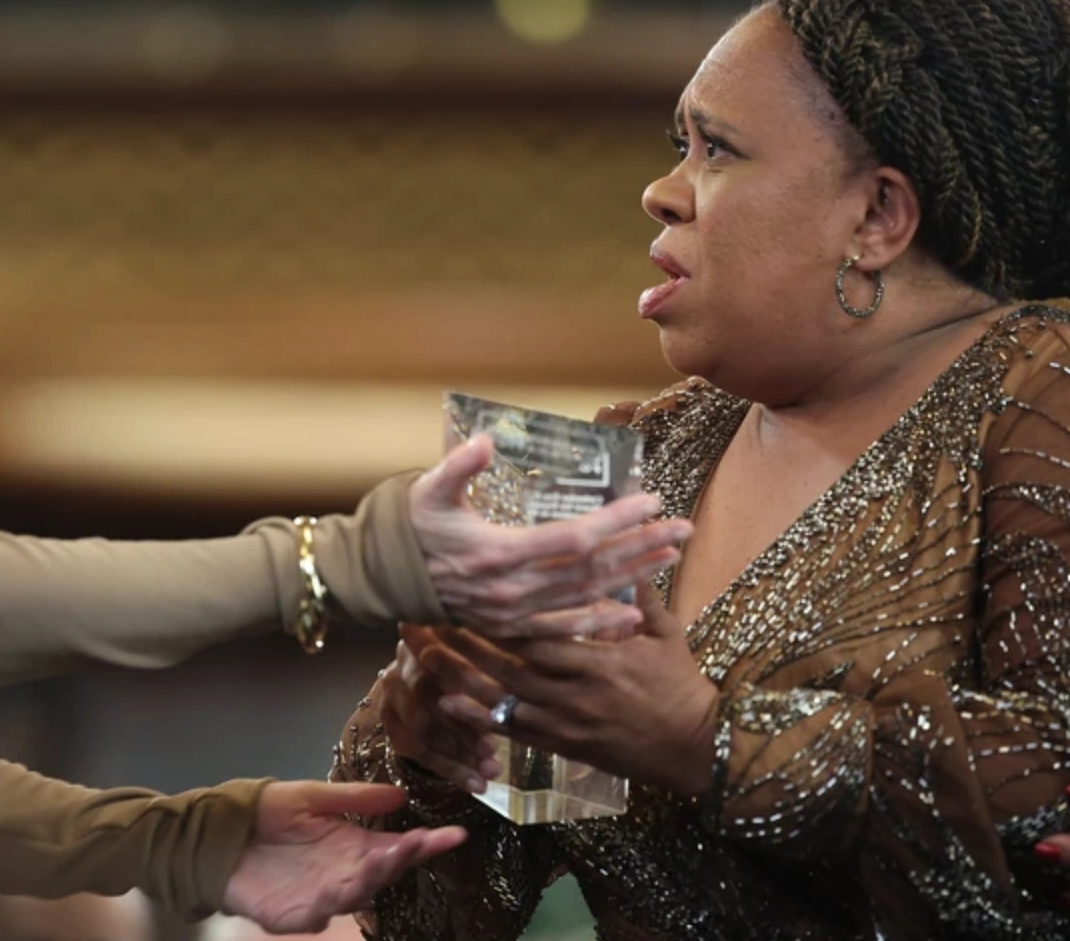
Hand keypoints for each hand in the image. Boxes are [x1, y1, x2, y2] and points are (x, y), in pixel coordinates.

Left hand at [223, 782, 466, 934]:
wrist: (218, 837)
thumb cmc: (267, 815)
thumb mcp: (312, 797)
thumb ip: (354, 798)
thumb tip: (401, 794)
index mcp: (353, 846)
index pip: (397, 848)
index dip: (424, 843)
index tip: (454, 833)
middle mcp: (343, 874)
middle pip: (381, 873)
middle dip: (401, 859)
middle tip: (419, 842)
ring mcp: (320, 898)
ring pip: (353, 894)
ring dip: (369, 879)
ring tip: (384, 858)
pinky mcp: (291, 915)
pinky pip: (315, 914)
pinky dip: (327, 904)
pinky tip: (336, 890)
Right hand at [373, 628, 500, 793]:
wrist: (433, 685)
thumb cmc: (472, 668)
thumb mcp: (484, 659)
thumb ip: (493, 664)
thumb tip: (520, 680)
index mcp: (426, 639)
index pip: (440, 662)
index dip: (468, 689)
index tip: (496, 716)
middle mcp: (400, 665)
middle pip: (426, 698)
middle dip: (462, 729)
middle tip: (492, 753)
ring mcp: (390, 696)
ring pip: (419, 732)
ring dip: (457, 757)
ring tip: (489, 774)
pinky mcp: (390, 725)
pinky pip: (415, 752)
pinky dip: (449, 771)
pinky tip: (475, 784)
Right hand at [409, 436, 690, 638]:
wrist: (386, 578)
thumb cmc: (412, 526)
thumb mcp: (428, 489)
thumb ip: (458, 466)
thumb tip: (485, 441)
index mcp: (498, 552)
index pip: (573, 538)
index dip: (615, 521)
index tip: (650, 500)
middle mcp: (512, 588)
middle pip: (592, 570)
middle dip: (641, 548)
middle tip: (684, 529)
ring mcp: (513, 613)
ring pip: (586, 596)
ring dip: (633, 577)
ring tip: (670, 557)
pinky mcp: (510, 628)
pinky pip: (564, 628)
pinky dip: (600, 622)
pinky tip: (633, 614)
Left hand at [414, 584, 717, 794]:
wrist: (693, 747)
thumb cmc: (680, 686)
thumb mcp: (664, 635)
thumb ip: (641, 597)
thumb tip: (630, 553)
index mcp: (600, 662)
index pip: (541, 638)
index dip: (502, 619)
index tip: (467, 597)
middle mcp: (575, 695)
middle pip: (510, 668)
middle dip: (468, 645)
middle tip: (430, 620)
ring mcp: (566, 724)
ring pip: (503, 701)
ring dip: (462, 679)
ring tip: (424, 658)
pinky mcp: (563, 747)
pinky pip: (513, 733)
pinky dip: (478, 719)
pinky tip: (447, 705)